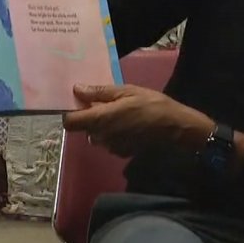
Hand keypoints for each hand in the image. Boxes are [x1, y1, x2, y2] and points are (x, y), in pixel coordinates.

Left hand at [62, 84, 213, 157]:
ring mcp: (111, 147)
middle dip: (90, 116)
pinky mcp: (121, 152)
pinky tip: (129, 124)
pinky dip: (113, 133)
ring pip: (96, 135)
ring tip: (120, 112)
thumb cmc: (150, 104)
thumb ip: (99, 92)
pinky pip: (109, 141)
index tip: (79, 103)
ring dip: (102, 125)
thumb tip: (77, 89)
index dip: (70, 113)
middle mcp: (101, 136)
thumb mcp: (125, 90)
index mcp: (99, 119)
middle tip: (106, 103)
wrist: (173, 127)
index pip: (69, 122)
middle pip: (84, 128)